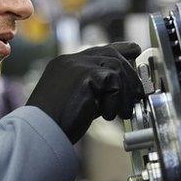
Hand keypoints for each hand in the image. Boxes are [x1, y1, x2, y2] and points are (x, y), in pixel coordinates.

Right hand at [26, 42, 143, 143]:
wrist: (40, 131)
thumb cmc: (56, 123)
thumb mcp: (78, 100)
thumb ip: (95, 90)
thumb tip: (120, 90)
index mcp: (66, 65)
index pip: (98, 50)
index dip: (120, 49)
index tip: (135, 51)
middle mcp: (70, 60)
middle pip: (111, 54)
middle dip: (130, 73)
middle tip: (139, 94)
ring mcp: (77, 65)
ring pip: (117, 67)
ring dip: (126, 92)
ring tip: (124, 113)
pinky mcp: (85, 74)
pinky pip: (113, 81)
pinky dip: (116, 100)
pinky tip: (107, 115)